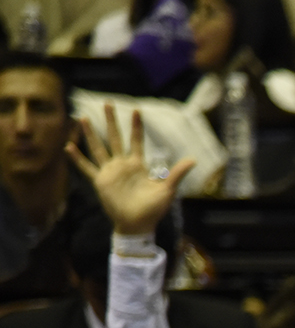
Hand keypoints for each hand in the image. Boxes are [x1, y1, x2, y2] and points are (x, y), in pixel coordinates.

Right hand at [67, 105, 196, 237]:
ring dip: (91, 134)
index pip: (136, 140)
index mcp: (138, 165)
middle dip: (111, 121)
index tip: (136, 110)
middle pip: (115, 137)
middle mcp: (122, 165)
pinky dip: (77, 158)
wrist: (138, 224)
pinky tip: (68, 146)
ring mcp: (110, 172)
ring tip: (84, 118)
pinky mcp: (100, 181)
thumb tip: (193, 160)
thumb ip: (177, 174)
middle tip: (108, 103)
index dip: (136, 126)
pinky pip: (86, 168)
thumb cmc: (153, 209)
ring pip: (98, 148)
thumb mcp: (167, 189)